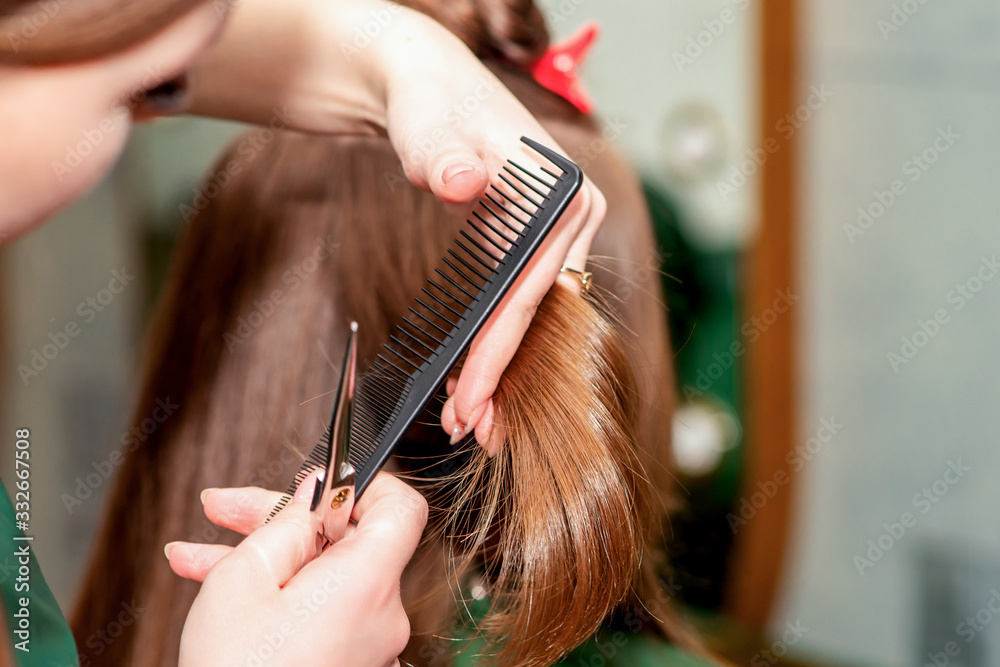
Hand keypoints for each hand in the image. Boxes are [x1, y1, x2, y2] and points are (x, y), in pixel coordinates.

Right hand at [166, 472, 427, 665]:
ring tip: (198, 551)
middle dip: (283, 518)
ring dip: (265, 557)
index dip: (362, 483)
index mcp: (367, 582)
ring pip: (322, 576)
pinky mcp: (345, 663)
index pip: (401, 508)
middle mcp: (381, 615)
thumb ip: (286, 523)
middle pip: (347, 540)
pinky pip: (319, 612)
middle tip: (226, 507)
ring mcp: (366, 645)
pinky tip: (216, 583)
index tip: (317, 481)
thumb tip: (314, 493)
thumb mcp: (244, 578)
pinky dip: (278, 595)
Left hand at [372, 6, 605, 453]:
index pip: (531, 291)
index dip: (499, 352)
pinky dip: (497, 343)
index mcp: (565, 194)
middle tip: (467, 428)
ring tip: (469, 420)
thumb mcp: (430, 128)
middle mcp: (573, 218)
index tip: (467, 399)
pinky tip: (474, 378)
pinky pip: (520, 304)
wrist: (424, 88)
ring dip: (501, 369)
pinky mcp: (534, 243)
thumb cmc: (429, 104)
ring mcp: (557, 232)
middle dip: (500, 375)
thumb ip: (444, 156)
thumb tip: (462, 182)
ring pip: (533, 317)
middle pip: (539, 314)